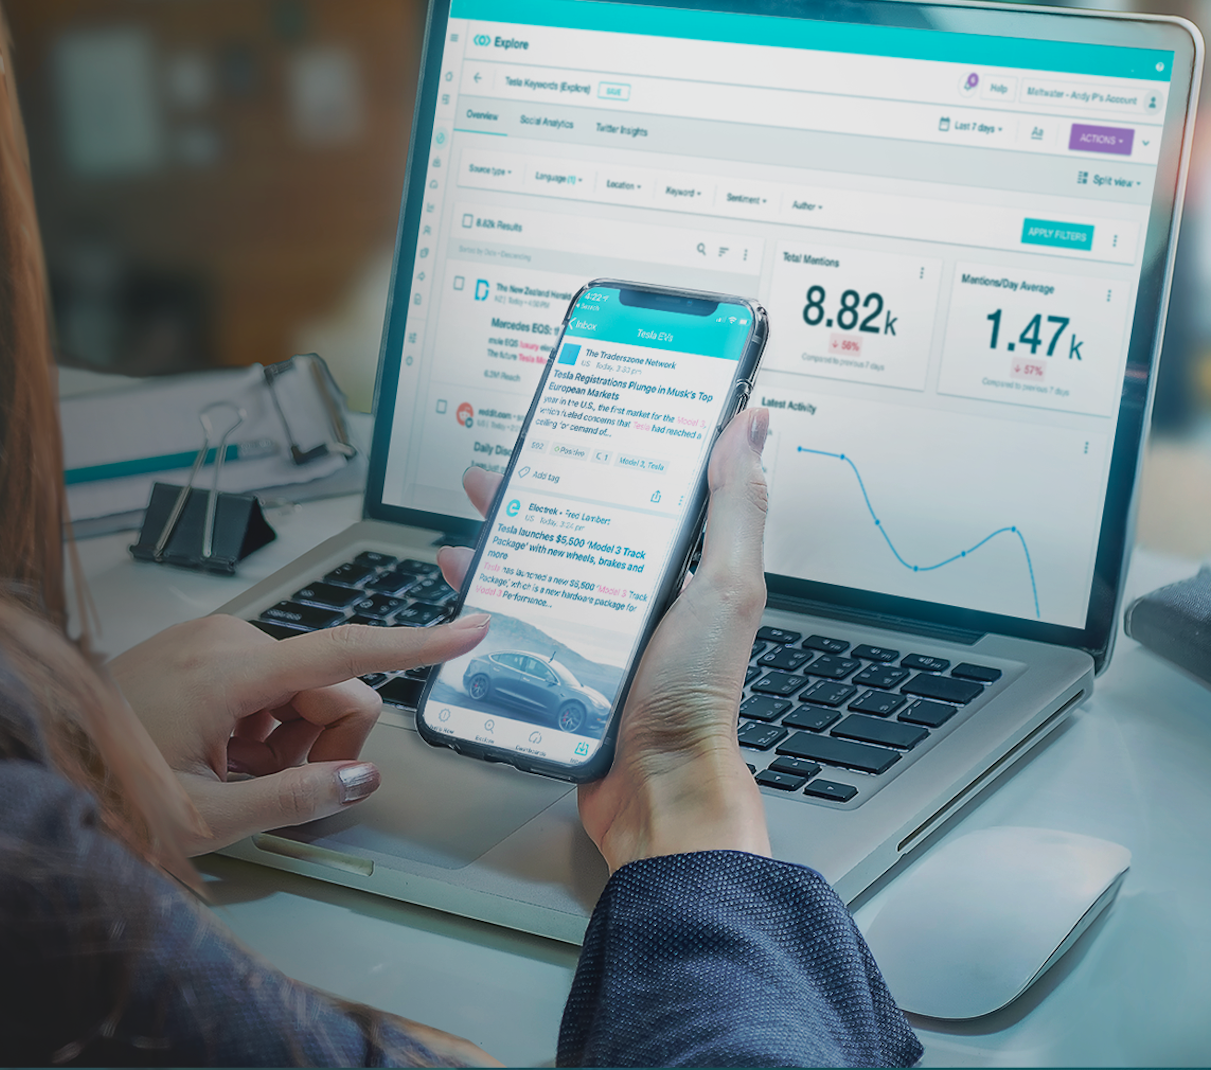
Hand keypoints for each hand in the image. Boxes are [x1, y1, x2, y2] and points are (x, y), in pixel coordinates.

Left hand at [110, 612, 489, 856]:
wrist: (45, 756)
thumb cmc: (111, 788)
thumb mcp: (206, 818)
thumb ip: (293, 799)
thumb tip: (363, 779)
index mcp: (231, 671)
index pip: (346, 652)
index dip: (417, 644)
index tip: (473, 628)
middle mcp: (228, 638)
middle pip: (331, 685)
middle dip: (322, 740)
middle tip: (267, 785)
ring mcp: (212, 638)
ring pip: (303, 688)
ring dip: (288, 738)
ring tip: (231, 772)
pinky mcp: (202, 645)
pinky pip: (269, 682)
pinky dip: (263, 724)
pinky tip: (221, 754)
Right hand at [437, 407, 773, 872]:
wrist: (657, 794)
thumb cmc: (698, 700)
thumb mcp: (726, 588)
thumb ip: (736, 508)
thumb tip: (753, 426)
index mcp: (680, 574)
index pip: (639, 498)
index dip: (606, 460)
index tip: (578, 425)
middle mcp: (635, 600)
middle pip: (576, 529)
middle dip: (536, 496)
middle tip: (501, 470)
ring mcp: (593, 636)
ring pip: (538, 571)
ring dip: (501, 542)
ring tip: (473, 520)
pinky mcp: (557, 670)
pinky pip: (514, 623)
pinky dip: (485, 601)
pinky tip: (465, 588)